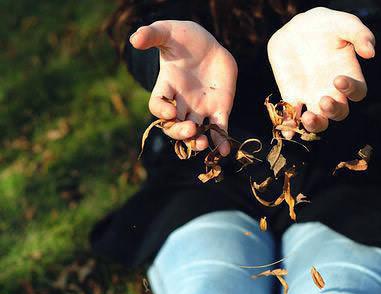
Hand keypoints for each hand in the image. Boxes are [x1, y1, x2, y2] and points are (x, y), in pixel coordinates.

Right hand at [130, 20, 236, 155]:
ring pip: (195, 132)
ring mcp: (200, 108)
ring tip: (202, 144)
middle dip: (180, 131)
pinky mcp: (219, 109)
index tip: (169, 111)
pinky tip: (224, 151)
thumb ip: (152, 35)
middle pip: (174, 126)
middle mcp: (181, 103)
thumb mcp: (167, 32)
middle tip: (190, 129)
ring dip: (197, 141)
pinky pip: (219, 129)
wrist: (209, 44)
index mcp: (167, 87)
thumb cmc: (184, 37)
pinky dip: (221, 141)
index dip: (161, 111)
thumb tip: (134, 39)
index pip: (158, 106)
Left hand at [267, 7, 374, 137]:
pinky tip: (286, 129)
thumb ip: (360, 34)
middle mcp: (333, 91)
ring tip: (307, 117)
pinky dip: (290, 126)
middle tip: (324, 100)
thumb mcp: (344, 23)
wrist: (295, 28)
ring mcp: (312, 97)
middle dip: (333, 111)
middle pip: (339, 113)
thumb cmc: (326, 25)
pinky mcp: (292, 97)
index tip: (338, 79)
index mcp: (349, 76)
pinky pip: (293, 117)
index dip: (351, 90)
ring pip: (319, 122)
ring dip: (315, 125)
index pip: (357, 93)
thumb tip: (370, 52)